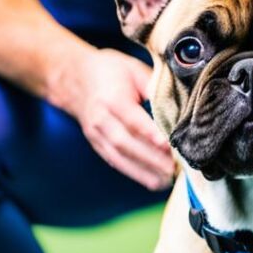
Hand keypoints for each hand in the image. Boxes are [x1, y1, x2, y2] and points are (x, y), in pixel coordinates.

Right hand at [62, 48, 174, 189]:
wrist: (74, 78)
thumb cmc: (111, 72)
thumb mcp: (134, 70)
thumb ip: (154, 87)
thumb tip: (177, 106)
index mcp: (112, 98)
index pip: (132, 119)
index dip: (150, 134)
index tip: (168, 146)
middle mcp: (101, 118)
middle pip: (126, 142)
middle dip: (151, 159)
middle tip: (174, 169)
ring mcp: (96, 134)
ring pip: (119, 157)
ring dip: (144, 172)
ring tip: (166, 181)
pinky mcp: (97, 144)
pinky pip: (115, 162)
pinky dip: (134, 173)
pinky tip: (152, 182)